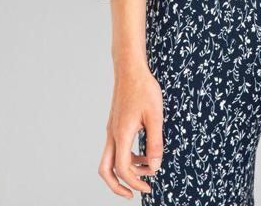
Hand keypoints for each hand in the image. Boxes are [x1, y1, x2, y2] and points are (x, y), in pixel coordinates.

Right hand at [98, 65, 163, 198]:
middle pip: (105, 170)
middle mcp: (112, 134)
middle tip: (132, 194)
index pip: (123, 169)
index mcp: (121, 134)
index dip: (135, 183)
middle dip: (116, 186)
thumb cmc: (144, 89)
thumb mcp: (156, 116)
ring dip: (125, 170)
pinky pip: (116, 147)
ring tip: (145, 171)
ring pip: (109, 159)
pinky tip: (143, 152)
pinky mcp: (115, 123)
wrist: (130, 68)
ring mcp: (112, 129)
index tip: (149, 187)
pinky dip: (127, 156)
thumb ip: (155, 143)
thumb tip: (155, 167)